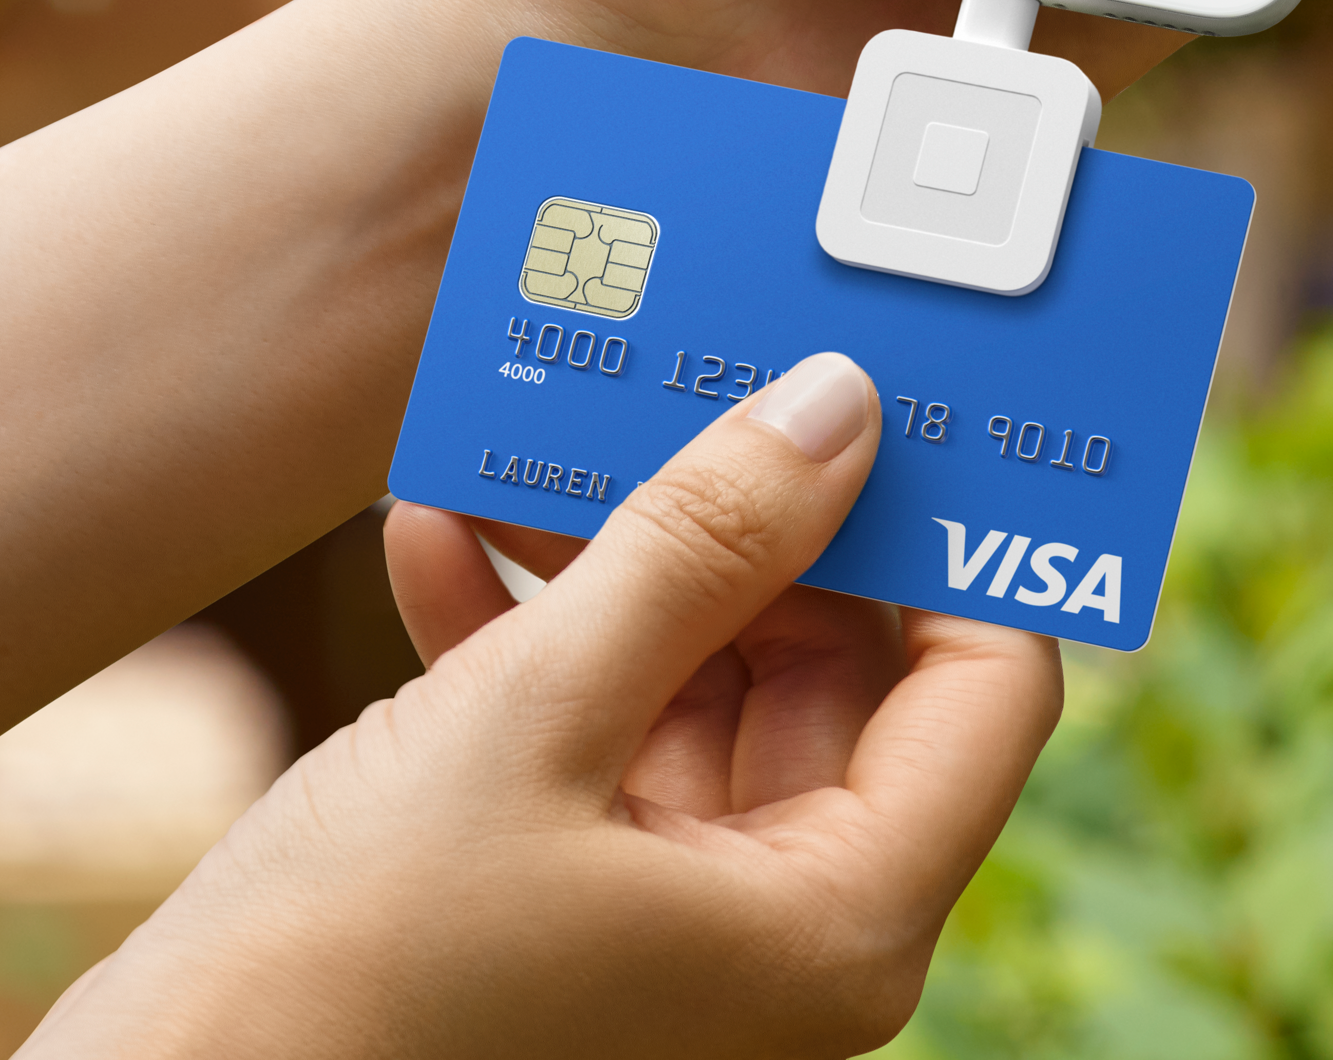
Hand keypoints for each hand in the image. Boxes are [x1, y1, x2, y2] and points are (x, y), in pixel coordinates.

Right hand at [19, 355, 1057, 1059]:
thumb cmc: (349, 960)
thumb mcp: (534, 715)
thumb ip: (697, 546)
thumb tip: (838, 407)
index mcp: (836, 925)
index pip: (984, 686)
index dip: (946, 531)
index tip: (890, 389)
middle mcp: (781, 944)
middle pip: (832, 674)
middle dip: (744, 520)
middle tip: (685, 371)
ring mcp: (672, 937)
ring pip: (696, 691)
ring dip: (612, 565)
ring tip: (529, 438)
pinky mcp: (567, 919)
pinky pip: (593, 748)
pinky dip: (525, 644)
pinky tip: (431, 536)